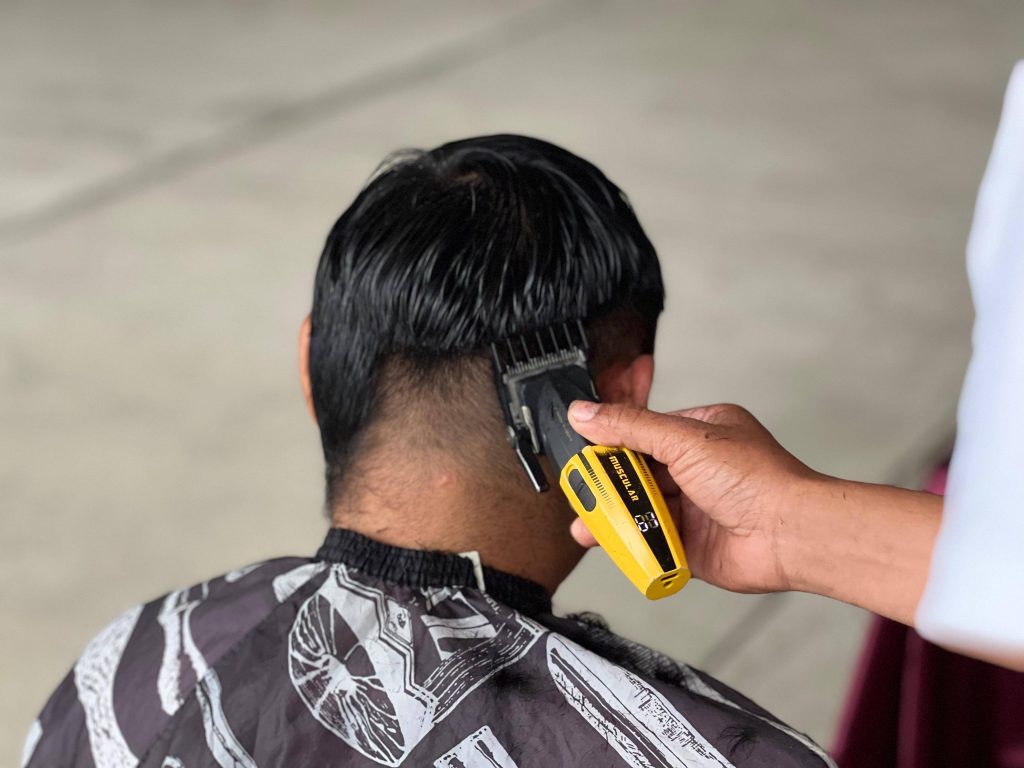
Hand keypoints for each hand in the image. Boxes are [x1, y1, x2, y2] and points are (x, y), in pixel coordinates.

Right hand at [567, 402, 819, 593]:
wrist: (789, 535)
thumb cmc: (756, 479)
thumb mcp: (683, 440)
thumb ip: (630, 427)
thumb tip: (585, 413)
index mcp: (701, 432)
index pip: (644, 431)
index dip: (612, 442)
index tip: (582, 452)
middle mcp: (699, 468)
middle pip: (639, 474)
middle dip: (607, 486)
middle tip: (579, 492)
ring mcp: (696, 507)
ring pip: (642, 510)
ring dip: (615, 517)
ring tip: (586, 526)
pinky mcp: (693, 544)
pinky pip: (653, 542)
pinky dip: (632, 544)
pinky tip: (612, 545)